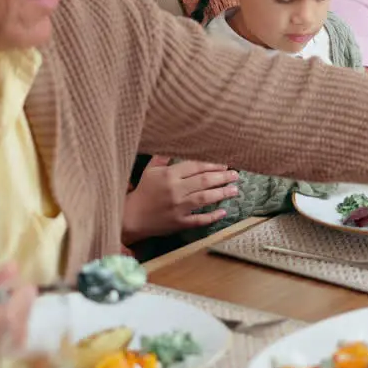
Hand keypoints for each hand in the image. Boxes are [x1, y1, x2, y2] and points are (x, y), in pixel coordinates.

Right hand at [122, 156, 237, 242]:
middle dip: (222, 177)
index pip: (195, 166)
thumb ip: (164, 157)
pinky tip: (223, 212)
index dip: (212, 164)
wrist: (131, 217)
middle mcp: (175, 190)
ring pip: (204, 199)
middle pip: (204, 181)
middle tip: (236, 175)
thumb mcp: (150, 170)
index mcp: (169, 175)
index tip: (225, 164)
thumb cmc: (143, 191)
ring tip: (234, 190)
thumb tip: (176, 144)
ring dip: (221, 193)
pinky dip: (212, 216)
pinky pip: (199, 220)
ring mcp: (178, 207)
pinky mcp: (179, 222)